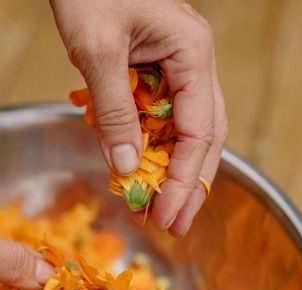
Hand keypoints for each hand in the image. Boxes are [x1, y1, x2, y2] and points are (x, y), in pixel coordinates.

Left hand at [51, 0, 227, 235]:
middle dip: (188, 184)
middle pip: (204, 137)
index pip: (200, 132)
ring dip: (169, 170)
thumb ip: (114, 111)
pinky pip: (160, 116)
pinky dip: (148, 146)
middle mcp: (194, 61)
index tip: (169, 218)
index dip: (186, 181)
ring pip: (185, 130)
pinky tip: (134, 170)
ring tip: (153, 208)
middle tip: (171, 226)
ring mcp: (178, 65)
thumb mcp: (97, 52)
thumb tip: (127, 169)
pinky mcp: (156, 69)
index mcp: (192, 52)